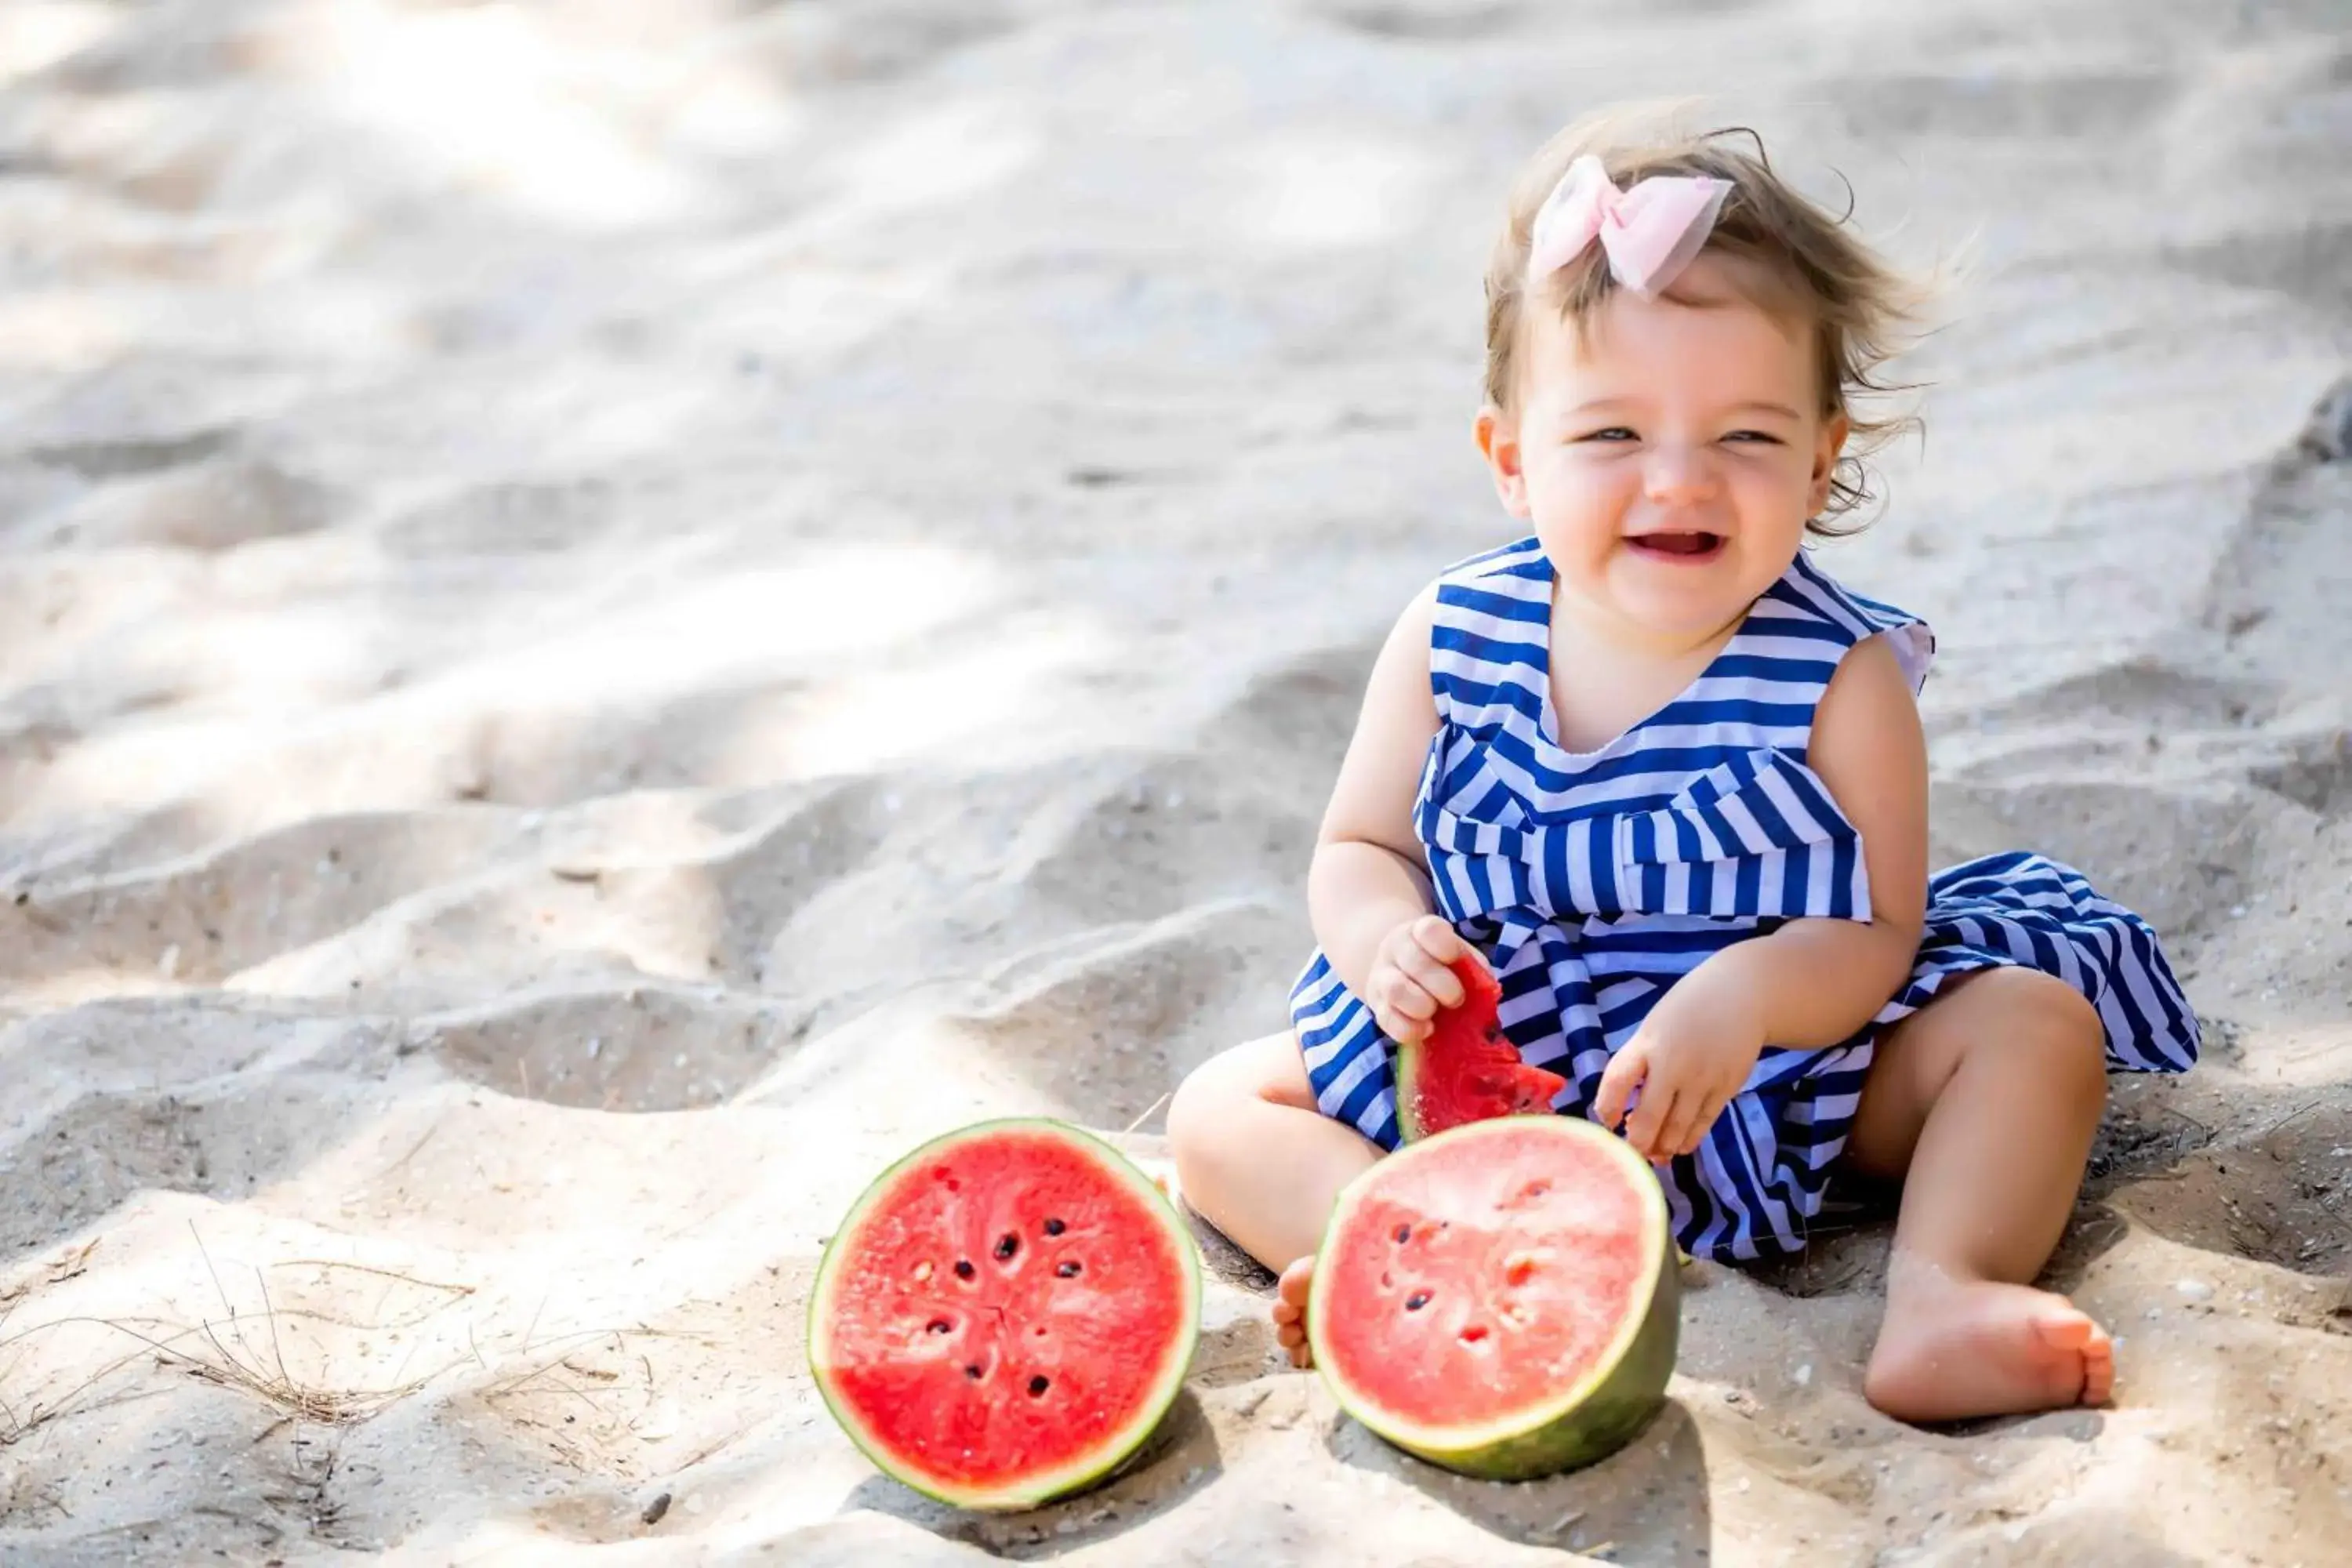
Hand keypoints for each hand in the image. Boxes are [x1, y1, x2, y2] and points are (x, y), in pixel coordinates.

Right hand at [1365, 915, 1481, 1044]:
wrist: (1402, 971)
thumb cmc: (1441, 966)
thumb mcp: (1459, 958)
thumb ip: (1474, 969)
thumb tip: (1485, 993)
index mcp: (1419, 931)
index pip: (1428, 930)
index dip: (1444, 945)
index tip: (1454, 957)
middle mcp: (1395, 950)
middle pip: (1415, 963)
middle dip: (1443, 986)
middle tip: (1456, 999)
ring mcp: (1381, 978)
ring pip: (1396, 990)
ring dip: (1423, 1006)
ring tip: (1434, 1013)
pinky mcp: (1377, 1007)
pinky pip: (1388, 1020)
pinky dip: (1411, 1029)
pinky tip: (1427, 1029)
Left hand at [1593, 963, 1765, 1162]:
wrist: (1742, 995)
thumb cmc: (1686, 1011)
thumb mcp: (1653, 1028)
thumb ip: (1639, 1062)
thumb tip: (1626, 1107)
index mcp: (1647, 1043)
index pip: (1617, 1081)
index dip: (1607, 1108)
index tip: (1607, 1123)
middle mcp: (1673, 1064)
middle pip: (1649, 1117)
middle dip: (1637, 1143)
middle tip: (1631, 1154)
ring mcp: (1702, 1079)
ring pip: (1678, 1128)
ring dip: (1663, 1148)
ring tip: (1654, 1156)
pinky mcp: (1727, 1088)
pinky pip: (1704, 1123)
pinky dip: (1689, 1140)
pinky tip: (1678, 1148)